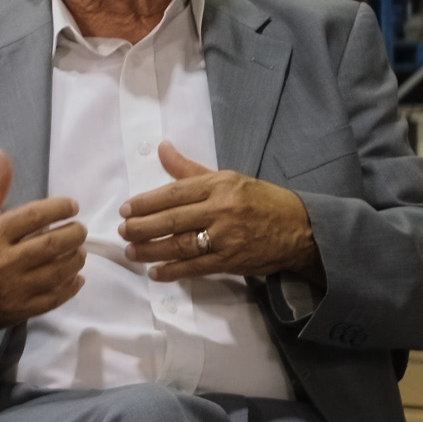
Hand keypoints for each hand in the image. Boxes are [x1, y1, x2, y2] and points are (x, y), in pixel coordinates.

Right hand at [0, 150, 88, 356]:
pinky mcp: (18, 310)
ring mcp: (13, 289)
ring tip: (78, 251)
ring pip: (59, 271)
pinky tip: (75, 278)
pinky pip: (54, 298)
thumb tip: (1, 154)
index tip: (72, 206)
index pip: (36, 215)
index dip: (61, 208)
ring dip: (76, 258)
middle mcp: (4, 261)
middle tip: (79, 229)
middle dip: (75, 233)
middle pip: (54, 243)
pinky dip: (70, 287)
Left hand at [118, 145, 317, 284]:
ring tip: (132, 252)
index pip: (174, 192)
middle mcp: (221, 209)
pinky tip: (155, 273)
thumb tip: (161, 149)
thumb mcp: (229, 178)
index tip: (126, 209)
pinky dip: (172, 271)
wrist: (298, 229)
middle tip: (123, 232)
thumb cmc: (261, 201)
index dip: (146, 202)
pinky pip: (195, 267)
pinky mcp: (230, 260)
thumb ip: (190, 170)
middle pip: (172, 220)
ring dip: (151, 250)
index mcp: (219, 185)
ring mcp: (226, 237)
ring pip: (179, 245)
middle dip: (142, 227)